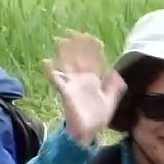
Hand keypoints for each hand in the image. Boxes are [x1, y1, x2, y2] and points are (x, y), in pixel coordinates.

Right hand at [42, 30, 126, 145]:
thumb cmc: (98, 117)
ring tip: (60, 40)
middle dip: (76, 46)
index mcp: (93, 80)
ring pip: (67, 65)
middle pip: (78, 58)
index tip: (92, 37)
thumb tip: (116, 74)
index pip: (93, 60)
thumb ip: (114, 87)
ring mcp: (73, 85)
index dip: (92, 49)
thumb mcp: (111, 100)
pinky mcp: (66, 92)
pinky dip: (51, 72)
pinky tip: (46, 62)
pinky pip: (57, 81)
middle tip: (72, 31)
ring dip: (63, 53)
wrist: (89, 131)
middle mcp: (82, 80)